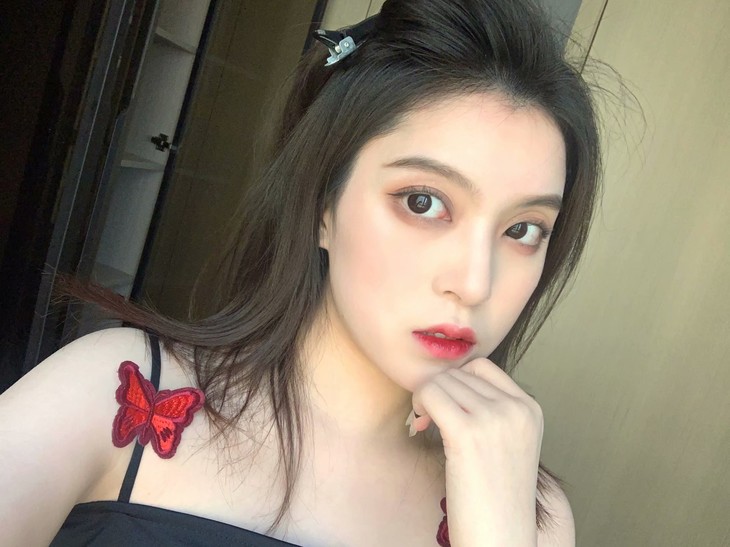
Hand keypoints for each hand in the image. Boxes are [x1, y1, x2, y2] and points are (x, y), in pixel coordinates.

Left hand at [411, 357, 543, 546]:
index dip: (456, 382)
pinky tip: (421, 426)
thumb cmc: (495, 497)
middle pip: (459, 372)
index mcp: (530, 409)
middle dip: (439, 391)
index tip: (448, 408)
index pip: (482, 367)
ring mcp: (494, 419)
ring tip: (427, 426)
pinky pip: (430, 394)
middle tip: (430, 420)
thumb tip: (450, 380)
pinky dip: (419, 405)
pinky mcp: (467, 433)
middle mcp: (517, 409)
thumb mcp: (508, 443)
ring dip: (426, 398)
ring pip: (441, 381)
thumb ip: (492, 409)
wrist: (500, 538)